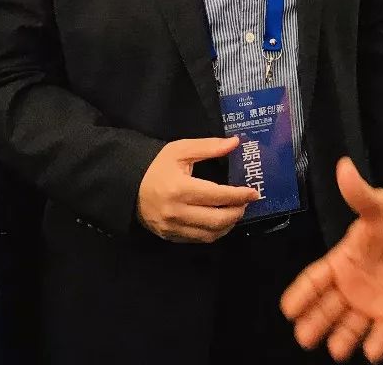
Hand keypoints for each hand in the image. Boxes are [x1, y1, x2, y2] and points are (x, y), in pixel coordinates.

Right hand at [136, 136, 258, 242]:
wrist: (128, 186)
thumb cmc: (157, 166)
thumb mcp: (180, 150)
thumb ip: (209, 147)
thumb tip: (235, 142)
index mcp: (180, 189)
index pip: (217, 196)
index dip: (239, 196)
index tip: (253, 192)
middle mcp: (177, 212)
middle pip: (216, 220)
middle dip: (237, 212)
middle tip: (246, 203)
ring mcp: (172, 228)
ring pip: (209, 234)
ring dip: (228, 225)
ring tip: (235, 212)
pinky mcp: (170, 237)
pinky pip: (198, 240)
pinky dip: (213, 232)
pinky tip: (220, 222)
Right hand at [281, 158, 382, 362]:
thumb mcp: (380, 207)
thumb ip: (360, 195)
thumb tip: (343, 166)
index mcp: (342, 260)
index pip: (315, 279)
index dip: (301, 293)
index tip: (287, 308)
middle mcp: (350, 285)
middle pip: (326, 307)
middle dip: (315, 322)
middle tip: (304, 337)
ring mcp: (369, 302)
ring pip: (349, 325)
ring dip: (341, 338)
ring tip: (335, 351)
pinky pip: (381, 332)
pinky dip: (376, 343)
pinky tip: (371, 352)